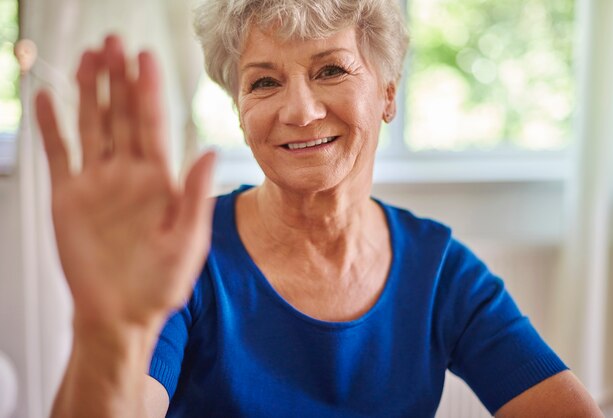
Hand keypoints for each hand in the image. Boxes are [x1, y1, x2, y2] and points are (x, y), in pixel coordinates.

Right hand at [35, 36, 215, 332]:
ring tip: (88, 58)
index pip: (152, 124)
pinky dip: (52, 128)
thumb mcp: (187, 240)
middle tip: (114, 43)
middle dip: (118, 80)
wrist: (121, 313)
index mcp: (159, 181)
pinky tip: (50, 101)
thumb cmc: (160, 283)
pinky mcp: (69, 198)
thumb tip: (208, 152)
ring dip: (89, 93)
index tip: (145, 59)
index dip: (148, 91)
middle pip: (121, 116)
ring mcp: (97, 184)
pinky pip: (59, 155)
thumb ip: (195, 196)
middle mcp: (128, 175)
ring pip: (92, 126)